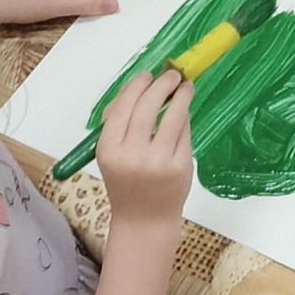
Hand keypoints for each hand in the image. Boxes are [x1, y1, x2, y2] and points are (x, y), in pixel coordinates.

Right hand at [94, 67, 194, 231]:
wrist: (144, 220)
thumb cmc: (126, 182)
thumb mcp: (111, 155)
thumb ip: (119, 124)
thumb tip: (139, 87)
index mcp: (109, 149)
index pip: (123, 107)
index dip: (137, 86)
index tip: (147, 75)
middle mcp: (132, 154)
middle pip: (147, 107)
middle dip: (161, 84)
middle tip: (171, 74)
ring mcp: (158, 161)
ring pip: (172, 116)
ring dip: (180, 95)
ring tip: (185, 86)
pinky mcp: (180, 166)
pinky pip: (184, 132)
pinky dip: (185, 118)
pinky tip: (185, 110)